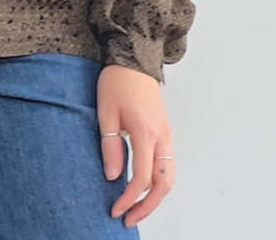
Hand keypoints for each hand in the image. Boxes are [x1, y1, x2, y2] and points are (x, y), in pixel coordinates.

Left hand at [96, 64, 174, 229]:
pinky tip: (143, 186)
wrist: (133, 57)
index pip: (143, 178)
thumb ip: (110, 145)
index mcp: (145, 132)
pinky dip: (159, 181)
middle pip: (164, 184)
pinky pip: (167, 163)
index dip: (130, 198)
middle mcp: (162, 136)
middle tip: (128, 218)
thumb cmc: (117, 81)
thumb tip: (113, 177)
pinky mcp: (165, 130)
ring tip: (135, 207)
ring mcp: (166, 133)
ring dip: (155, 196)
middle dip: (148, 206)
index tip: (116, 209)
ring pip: (169, 175)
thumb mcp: (106, 112)